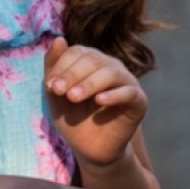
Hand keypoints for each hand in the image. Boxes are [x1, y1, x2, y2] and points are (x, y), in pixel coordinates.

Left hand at [44, 37, 145, 168]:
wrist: (91, 149)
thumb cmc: (73, 120)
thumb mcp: (57, 96)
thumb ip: (54, 68)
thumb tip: (58, 39)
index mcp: (92, 62)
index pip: (78, 52)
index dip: (62, 66)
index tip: (50, 86)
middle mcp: (111, 67)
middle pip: (93, 59)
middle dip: (72, 74)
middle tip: (58, 91)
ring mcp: (127, 82)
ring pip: (111, 73)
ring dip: (89, 83)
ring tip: (73, 97)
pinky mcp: (139, 101)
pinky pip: (129, 92)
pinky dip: (114, 94)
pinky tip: (99, 101)